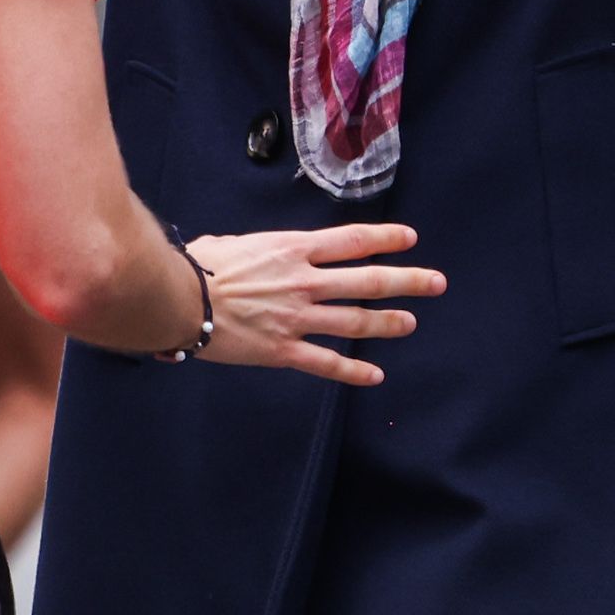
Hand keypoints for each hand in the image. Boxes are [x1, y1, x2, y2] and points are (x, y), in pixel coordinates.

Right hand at [183, 222, 441, 385]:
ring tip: (410, 324)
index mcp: (294, 249)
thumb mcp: (236, 243)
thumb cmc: (199, 266)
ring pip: (355, 322)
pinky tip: (375, 375)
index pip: (353, 240)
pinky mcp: (283, 350)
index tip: (411, 240)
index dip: (386, 239)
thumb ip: (260, 249)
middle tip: (436, 283)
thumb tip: (251, 250)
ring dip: (388, 324)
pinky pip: (326, 363)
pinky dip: (353, 370)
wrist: (178, 299)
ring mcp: (297, 318)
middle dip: (407, 281)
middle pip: (368, 281)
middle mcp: (304, 282)